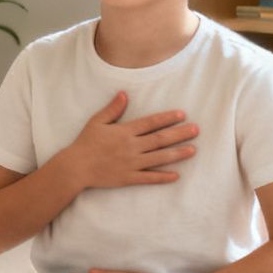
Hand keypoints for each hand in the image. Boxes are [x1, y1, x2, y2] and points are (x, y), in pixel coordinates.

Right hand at [57, 91, 194, 189]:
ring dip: (177, 153)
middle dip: (180, 134)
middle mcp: (131, 147)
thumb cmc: (85, 143)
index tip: (182, 114)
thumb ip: (112, 109)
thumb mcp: (97, 122)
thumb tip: (124, 94)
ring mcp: (131, 163)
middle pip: (160, 139)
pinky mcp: (129, 178)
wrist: (76, 167)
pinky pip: (149, 178)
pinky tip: (176, 176)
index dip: (167, 118)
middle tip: (196, 130)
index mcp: (124, 132)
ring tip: (193, 149)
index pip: (150, 123)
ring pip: (159, 158)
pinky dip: (163, 177)